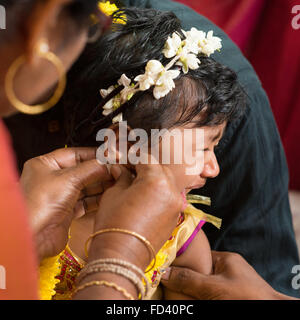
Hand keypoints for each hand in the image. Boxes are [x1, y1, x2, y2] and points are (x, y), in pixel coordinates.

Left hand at [20, 147, 111, 260]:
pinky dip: (98, 198)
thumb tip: (108, 163)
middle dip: (101, 171)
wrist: (33, 237)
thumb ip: (91, 169)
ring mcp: (61, 195)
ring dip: (102, 185)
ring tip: (117, 181)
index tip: (112, 155)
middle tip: (118, 169)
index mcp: (46, 164)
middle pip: (83, 170)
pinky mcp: (67, 211)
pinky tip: (109, 195)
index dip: (94, 155)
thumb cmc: (39, 204)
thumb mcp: (68, 179)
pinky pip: (87, 201)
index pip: (75, 154)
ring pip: (86, 186)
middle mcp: (53, 179)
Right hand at [88, 164, 183, 270]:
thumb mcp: (113, 194)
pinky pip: (167, 196)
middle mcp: (173, 190)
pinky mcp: (175, 216)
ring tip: (134, 181)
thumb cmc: (114, 223)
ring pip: (165, 182)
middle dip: (142, 166)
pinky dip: (157, 191)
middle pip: (158, 168)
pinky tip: (143, 195)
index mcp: (157, 180)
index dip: (130, 156)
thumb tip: (121, 169)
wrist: (122, 257)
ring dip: (151, 178)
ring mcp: (177, 204)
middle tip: (126, 168)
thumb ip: (121, 177)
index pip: (144, 158)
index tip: (120, 157)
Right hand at [161, 251, 295, 299]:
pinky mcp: (230, 295)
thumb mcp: (213, 287)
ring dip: (191, 290)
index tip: (166, 265)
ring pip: (203, 285)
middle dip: (185, 278)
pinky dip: (200, 296)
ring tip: (174, 292)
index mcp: (225, 259)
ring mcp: (230, 285)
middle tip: (168, 283)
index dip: (182, 260)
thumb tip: (162, 272)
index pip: (198, 255)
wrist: (272, 314)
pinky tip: (189, 299)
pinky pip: (209, 293)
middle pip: (199, 272)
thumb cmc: (246, 297)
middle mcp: (228, 270)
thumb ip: (188, 279)